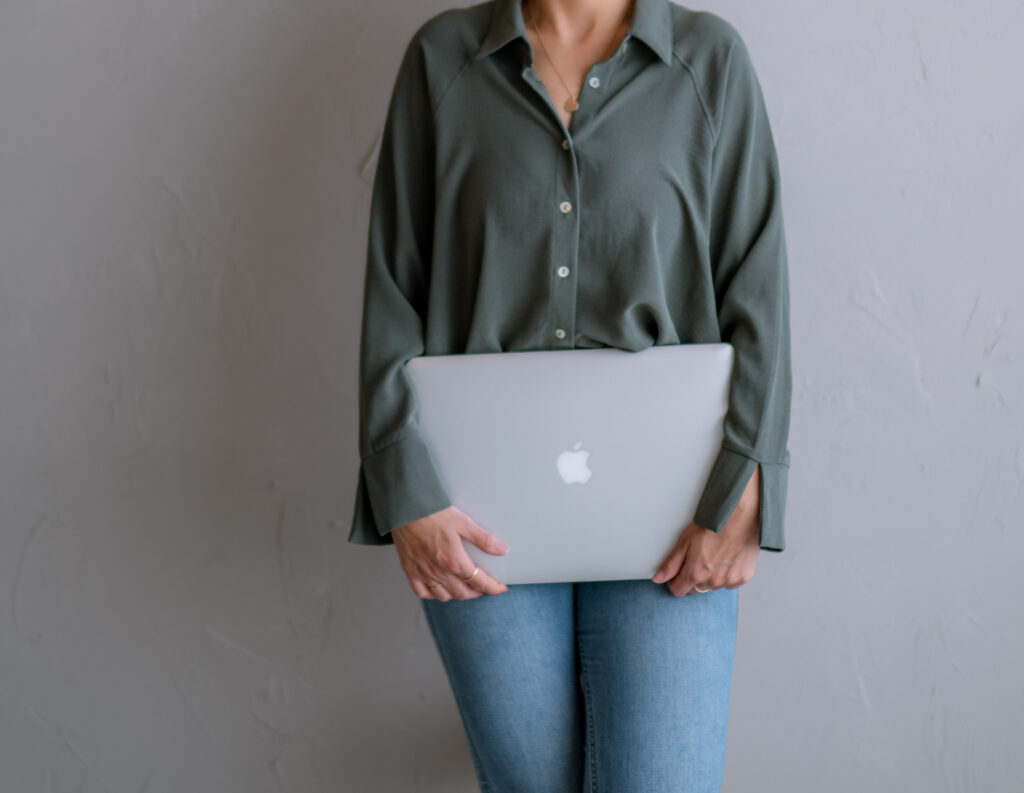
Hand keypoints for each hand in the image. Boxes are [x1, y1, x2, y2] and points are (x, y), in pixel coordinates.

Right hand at [392, 505, 509, 600]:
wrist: (405, 509)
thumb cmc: (433, 513)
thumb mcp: (463, 522)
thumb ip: (483, 539)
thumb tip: (502, 550)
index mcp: (454, 561)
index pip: (479, 582)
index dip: (493, 587)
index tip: (501, 588)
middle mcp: (439, 572)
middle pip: (463, 593)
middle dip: (477, 591)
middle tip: (483, 585)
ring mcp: (423, 573)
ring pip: (444, 596)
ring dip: (457, 594)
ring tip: (464, 586)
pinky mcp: (410, 571)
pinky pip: (423, 592)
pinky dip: (433, 594)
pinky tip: (439, 587)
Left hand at [651, 467, 760, 596]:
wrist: (739, 516)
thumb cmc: (712, 525)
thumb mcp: (685, 541)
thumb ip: (671, 564)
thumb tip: (658, 579)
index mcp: (696, 574)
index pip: (678, 590)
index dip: (674, 581)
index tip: (677, 572)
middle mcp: (713, 582)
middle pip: (695, 590)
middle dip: (692, 579)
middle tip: (697, 559)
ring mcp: (729, 581)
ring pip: (712, 587)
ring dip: (710, 578)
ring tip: (713, 556)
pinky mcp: (743, 578)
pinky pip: (729, 584)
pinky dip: (726, 575)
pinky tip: (726, 559)